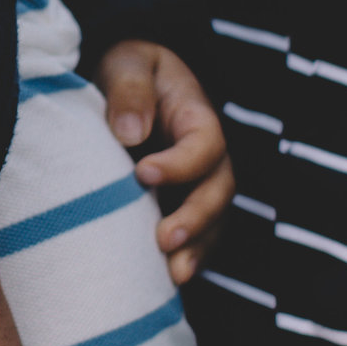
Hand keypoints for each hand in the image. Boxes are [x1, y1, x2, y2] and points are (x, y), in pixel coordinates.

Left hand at [97, 40, 233, 284]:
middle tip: (164, 238)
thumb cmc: (129, 70)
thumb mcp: (128, 63)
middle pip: (219, 190)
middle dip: (196, 218)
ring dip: (196, 249)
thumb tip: (129, 134)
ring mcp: (197, 186)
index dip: (180, 163)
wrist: (126, 87)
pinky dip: (186, 260)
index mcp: (198, 117)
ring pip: (213, 222)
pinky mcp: (180, 207)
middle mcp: (207, 157)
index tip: (143, 173)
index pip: (205, 144)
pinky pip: (195, 238)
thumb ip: (130, 90)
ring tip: (171, 274)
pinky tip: (165, 282)